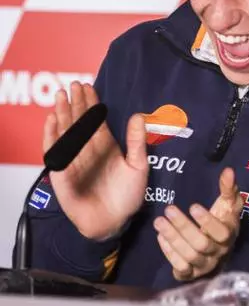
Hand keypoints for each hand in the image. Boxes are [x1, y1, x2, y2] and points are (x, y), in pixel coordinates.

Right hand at [45, 82, 148, 239]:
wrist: (114, 221)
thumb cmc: (127, 196)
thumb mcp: (138, 165)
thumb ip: (136, 141)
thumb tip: (138, 116)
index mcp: (105, 146)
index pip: (95, 119)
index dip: (91, 103)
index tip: (87, 86)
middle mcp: (87, 149)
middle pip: (78, 121)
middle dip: (75, 103)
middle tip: (73, 84)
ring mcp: (74, 159)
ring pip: (65, 132)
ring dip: (62, 114)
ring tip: (61, 96)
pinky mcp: (62, 172)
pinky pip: (54, 151)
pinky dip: (52, 136)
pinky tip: (51, 120)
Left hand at [154, 167, 243, 280]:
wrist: (217, 249)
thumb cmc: (222, 221)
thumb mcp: (228, 204)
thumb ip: (228, 188)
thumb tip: (228, 171)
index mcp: (229, 236)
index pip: (221, 233)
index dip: (207, 221)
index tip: (193, 206)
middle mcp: (218, 254)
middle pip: (201, 244)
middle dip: (183, 227)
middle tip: (168, 209)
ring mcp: (205, 266)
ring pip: (188, 256)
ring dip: (172, 238)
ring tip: (158, 221)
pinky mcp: (191, 275)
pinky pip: (180, 268)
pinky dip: (169, 253)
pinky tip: (160, 237)